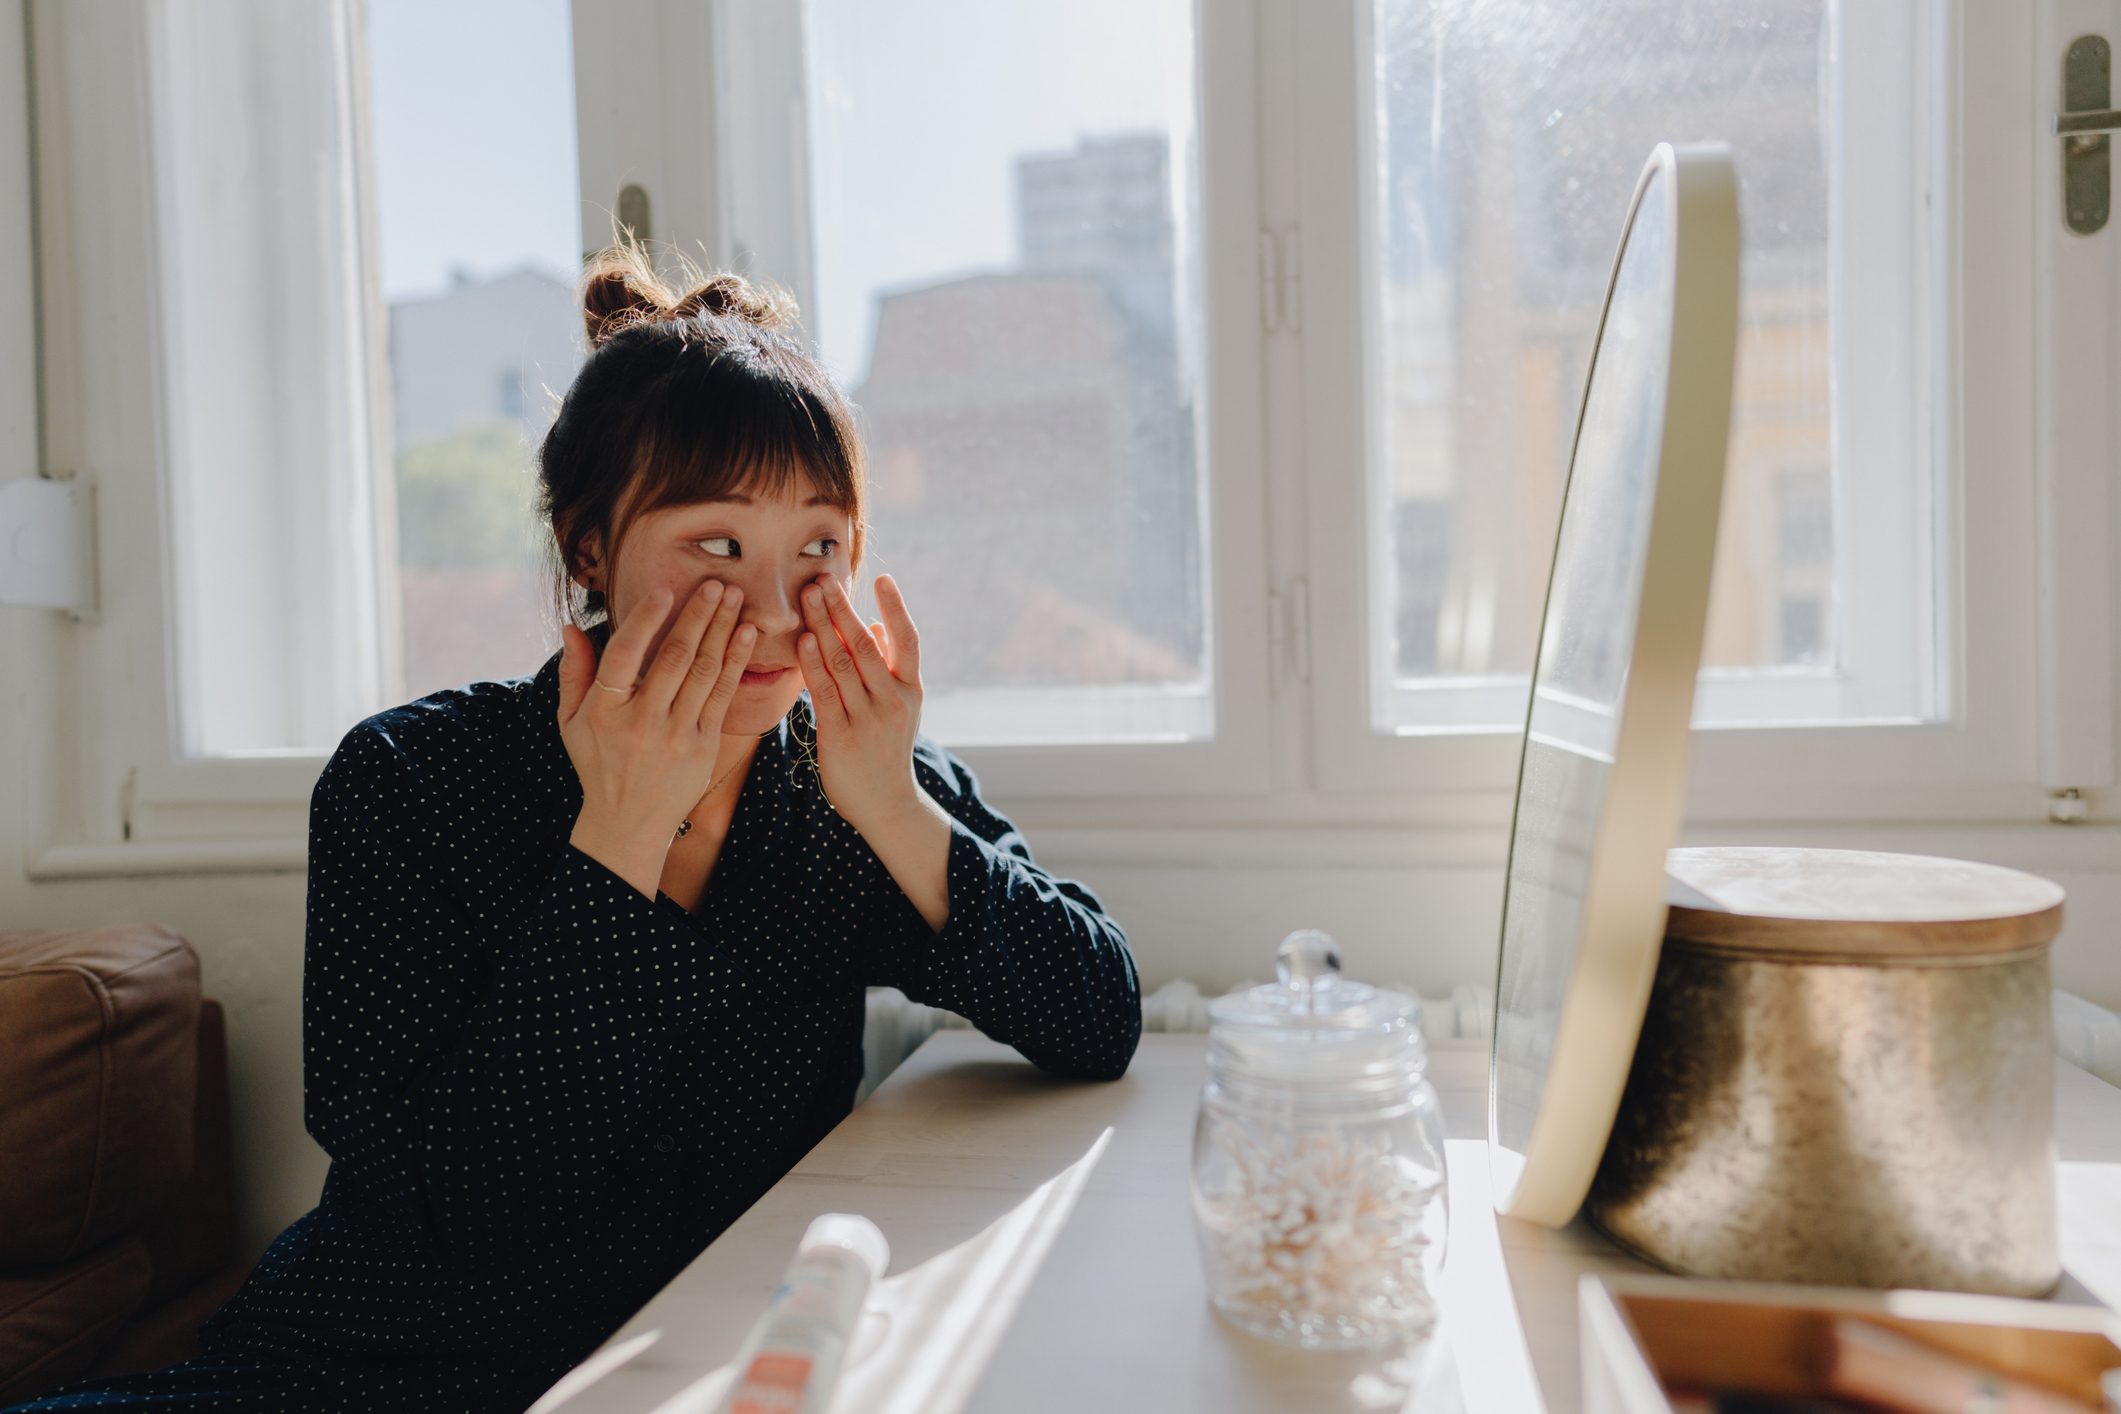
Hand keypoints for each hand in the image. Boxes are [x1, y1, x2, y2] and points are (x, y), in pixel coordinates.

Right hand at [555, 580, 754, 889]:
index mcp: (605, 710)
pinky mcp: (703, 746)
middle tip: (718, 583)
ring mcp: (676, 734)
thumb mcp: (572, 721)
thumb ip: (574, 672)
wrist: (629, 822)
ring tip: (736, 598)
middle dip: (698, 616)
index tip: (666, 590)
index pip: (625, 655)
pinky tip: (746, 635)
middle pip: (673, 658)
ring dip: (722, 631)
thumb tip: (571, 626)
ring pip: (703, 672)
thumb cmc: (598, 763)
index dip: (645, 620)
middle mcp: (641, 721)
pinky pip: (721, 696)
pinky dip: (735, 663)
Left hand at [796, 572, 926, 832]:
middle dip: (842, 609)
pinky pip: (825, 692)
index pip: (908, 640)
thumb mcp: (902, 708)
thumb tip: (878, 623)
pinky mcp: (841, 736)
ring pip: (843, 663)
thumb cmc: (888, 750)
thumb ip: (890, 666)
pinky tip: (801, 640)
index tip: (882, 577)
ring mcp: (868, 719)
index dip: (896, 608)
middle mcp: (893, 701)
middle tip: (823, 578)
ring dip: (822, 626)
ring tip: (807, 596)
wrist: (887, 804)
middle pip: (866, 645)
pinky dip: (813, 663)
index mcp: (911, 690)